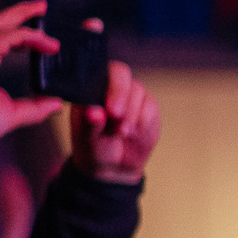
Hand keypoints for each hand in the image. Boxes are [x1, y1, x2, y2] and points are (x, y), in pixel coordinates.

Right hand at [0, 1, 62, 152]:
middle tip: (41, 5)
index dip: (16, 29)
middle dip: (18, 12)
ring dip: (23, 19)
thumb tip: (56, 104)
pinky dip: (26, 37)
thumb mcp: (11, 114)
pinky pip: (4, 40)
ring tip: (43, 12)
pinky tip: (44, 42)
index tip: (38, 28)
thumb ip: (34, 108)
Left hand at [69, 59, 158, 184]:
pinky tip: (134, 133)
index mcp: (89, 89)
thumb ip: (89, 125)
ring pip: (138, 91)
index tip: (110, 110)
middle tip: (118, 119)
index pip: (100, 72)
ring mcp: (131, 95)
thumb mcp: (86, 140)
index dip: (108, 86)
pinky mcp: (147, 106)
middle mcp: (110, 87)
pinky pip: (151, 106)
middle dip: (122, 97)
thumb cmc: (94, 148)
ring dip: (132, 114)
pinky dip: (143, 121)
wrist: (113, 166)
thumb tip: (94, 113)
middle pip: (122, 75)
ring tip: (122, 133)